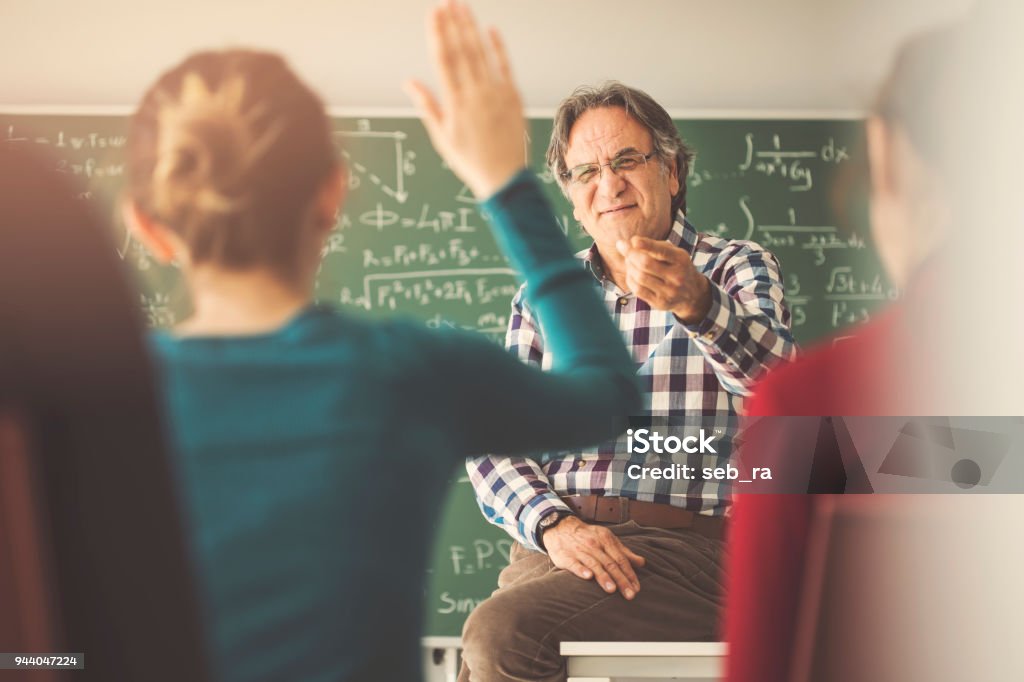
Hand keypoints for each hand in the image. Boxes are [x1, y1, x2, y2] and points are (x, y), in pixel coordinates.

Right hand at [404, 0, 525, 198]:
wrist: (505, 178)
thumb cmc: (470, 160)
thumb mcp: (442, 137)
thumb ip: (427, 105)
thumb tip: (409, 82)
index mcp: (456, 103)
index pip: (444, 60)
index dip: (437, 34)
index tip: (433, 14)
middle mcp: (476, 95)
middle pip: (462, 50)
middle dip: (453, 23)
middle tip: (447, 2)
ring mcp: (497, 94)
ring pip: (482, 54)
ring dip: (472, 28)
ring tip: (463, 7)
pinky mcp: (514, 98)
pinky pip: (505, 67)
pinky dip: (498, 48)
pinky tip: (490, 30)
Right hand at [542, 516, 645, 599]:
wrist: (561, 527)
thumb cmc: (588, 536)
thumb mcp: (607, 539)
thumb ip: (624, 552)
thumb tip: (642, 563)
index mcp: (606, 540)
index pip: (621, 559)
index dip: (630, 574)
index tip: (637, 588)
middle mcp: (594, 545)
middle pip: (610, 564)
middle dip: (621, 580)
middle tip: (630, 595)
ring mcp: (580, 551)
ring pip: (594, 564)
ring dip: (603, 577)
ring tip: (612, 590)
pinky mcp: (566, 556)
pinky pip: (574, 563)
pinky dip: (581, 570)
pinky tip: (588, 577)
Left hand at [616, 236, 711, 323]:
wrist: (692, 294)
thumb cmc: (677, 267)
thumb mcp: (673, 253)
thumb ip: (654, 246)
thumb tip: (629, 244)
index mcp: (681, 260)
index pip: (662, 251)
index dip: (647, 245)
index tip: (634, 240)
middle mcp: (677, 277)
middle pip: (646, 264)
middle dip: (630, 254)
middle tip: (623, 246)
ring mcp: (669, 292)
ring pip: (640, 277)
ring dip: (629, 266)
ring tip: (628, 260)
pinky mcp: (660, 303)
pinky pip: (638, 290)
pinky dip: (630, 279)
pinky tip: (631, 273)